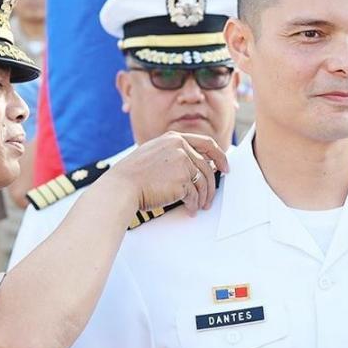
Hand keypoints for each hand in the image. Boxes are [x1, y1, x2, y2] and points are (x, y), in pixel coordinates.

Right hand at [105, 132, 228, 215]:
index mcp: (174, 138)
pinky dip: (194, 205)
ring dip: (204, 198)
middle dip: (211, 185)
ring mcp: (183, 162)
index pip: (206, 143)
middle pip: (207, 167)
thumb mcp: (153, 153)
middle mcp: (180, 147)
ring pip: (203, 182)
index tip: (225, 167)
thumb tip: (196, 166)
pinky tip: (190, 210)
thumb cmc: (133, 175)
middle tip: (210, 198)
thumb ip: (173, 153)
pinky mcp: (183, 180)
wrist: (122, 186)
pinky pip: (195, 195)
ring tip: (200, 207)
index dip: (219, 156)